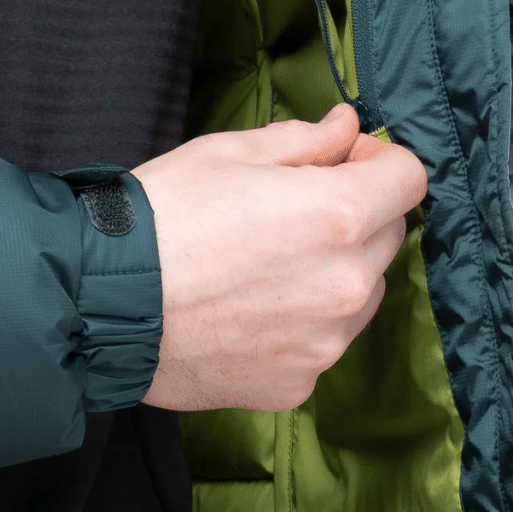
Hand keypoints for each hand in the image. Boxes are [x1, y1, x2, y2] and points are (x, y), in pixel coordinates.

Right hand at [135, 104, 426, 412]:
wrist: (104, 303)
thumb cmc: (162, 215)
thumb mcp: (228, 152)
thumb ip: (304, 140)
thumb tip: (347, 129)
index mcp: (336, 214)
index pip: (408, 177)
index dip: (378, 158)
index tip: (342, 158)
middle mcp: (347, 284)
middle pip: (388, 235)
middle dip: (355, 212)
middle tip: (291, 206)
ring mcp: (326, 341)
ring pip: (361, 292)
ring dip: (335, 270)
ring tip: (265, 261)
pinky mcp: (298, 382)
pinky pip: (323, 339)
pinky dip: (301, 320)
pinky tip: (246, 306)